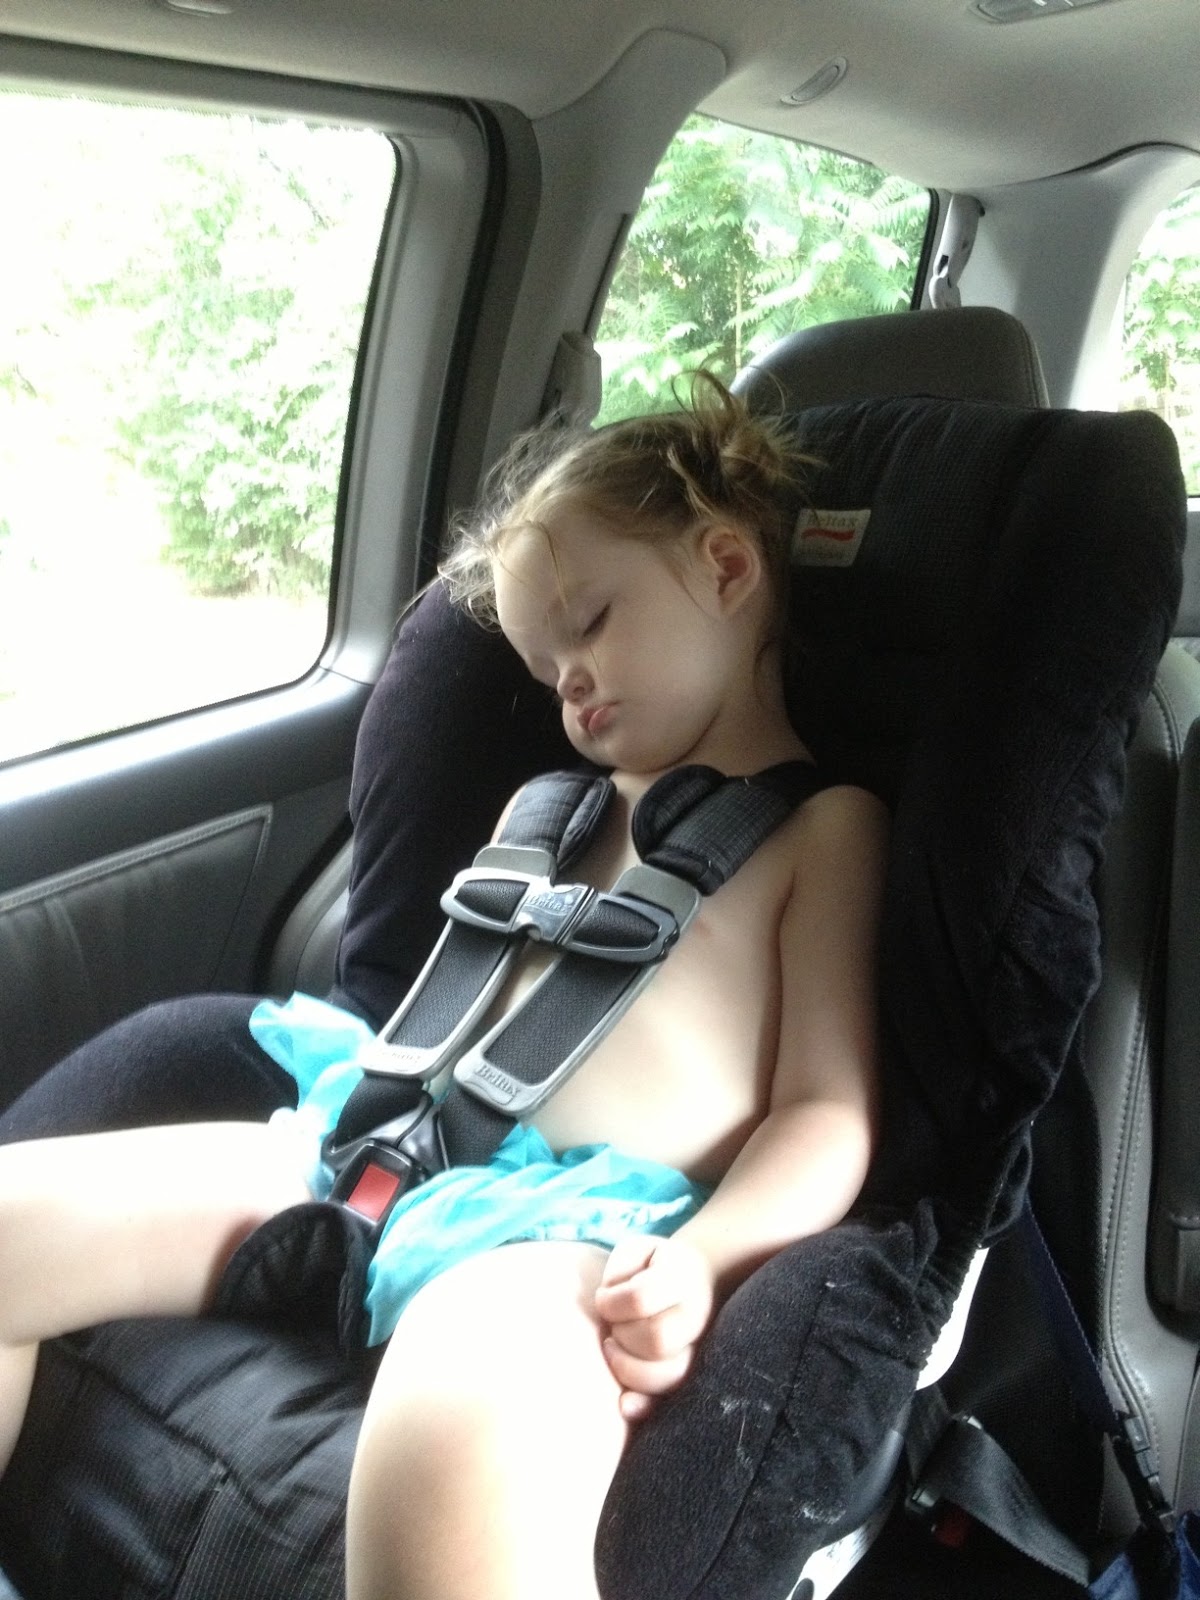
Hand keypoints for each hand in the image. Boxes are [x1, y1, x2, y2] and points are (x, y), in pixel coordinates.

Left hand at [593, 1233, 714, 1421]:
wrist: (695, 1280)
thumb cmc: (651, 1267)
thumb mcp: (635, 1251)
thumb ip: (620, 1271)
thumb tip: (608, 1307)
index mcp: (681, 1277)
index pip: (640, 1298)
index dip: (611, 1303)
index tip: (602, 1299)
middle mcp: (696, 1316)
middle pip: (657, 1340)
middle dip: (622, 1337)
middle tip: (611, 1330)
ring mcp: (698, 1349)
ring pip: (669, 1375)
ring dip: (629, 1368)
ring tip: (615, 1350)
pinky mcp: (689, 1377)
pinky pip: (672, 1402)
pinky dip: (646, 1407)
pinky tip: (624, 1405)